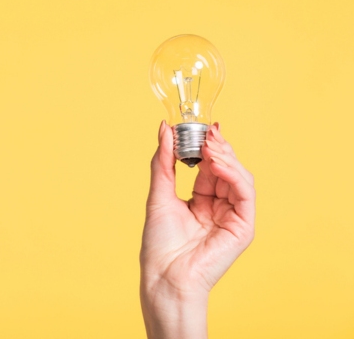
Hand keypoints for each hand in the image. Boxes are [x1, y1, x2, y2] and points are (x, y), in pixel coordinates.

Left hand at [140, 121, 254, 338]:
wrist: (165, 276)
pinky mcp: (243, 227)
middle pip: (227, 168)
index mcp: (202, 200)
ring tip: (209, 145)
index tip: (196, 127)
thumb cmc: (160, 244)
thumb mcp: (159, 194)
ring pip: (239, 177)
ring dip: (226, 157)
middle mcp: (220, 206)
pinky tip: (217, 163)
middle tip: (206, 132)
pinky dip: (233, 174)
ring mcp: (233, 216)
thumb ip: (163, 162)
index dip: (205, 146)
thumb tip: (164, 129)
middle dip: (217, 148)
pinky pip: (244, 193)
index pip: (210, 166)